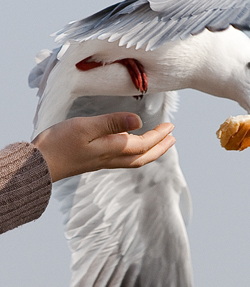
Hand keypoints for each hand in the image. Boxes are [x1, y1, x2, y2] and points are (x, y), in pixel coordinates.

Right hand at [32, 113, 174, 181]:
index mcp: (112, 149)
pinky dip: (135, 152)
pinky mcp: (94, 161)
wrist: (38, 164)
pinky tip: (131, 144)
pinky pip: (123, 159)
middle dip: (160, 147)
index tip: (171, 126)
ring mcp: (102, 161)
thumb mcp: (86, 127)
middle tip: (172, 137)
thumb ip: (112, 123)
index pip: (143, 144)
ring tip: (159, 142)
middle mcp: (111, 158)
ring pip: (134, 159)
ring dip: (150, 151)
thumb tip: (138, 122)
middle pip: (143, 156)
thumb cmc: (59, 143)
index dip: (159, 136)